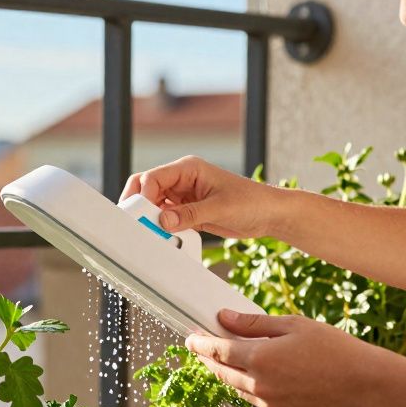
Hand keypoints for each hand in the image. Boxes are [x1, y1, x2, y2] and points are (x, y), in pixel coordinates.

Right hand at [119, 156, 279, 238]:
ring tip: (153, 234)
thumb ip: (190, 214)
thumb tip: (163, 221)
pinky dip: (162, 228)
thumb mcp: (220, 208)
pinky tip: (165, 238)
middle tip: (136, 224)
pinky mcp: (187, 212)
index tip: (142, 216)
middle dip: (139, 206)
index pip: (153, 178)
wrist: (269, 215)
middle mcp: (182, 180)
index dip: (143, 196)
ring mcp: (183, 196)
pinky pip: (166, 219)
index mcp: (188, 169)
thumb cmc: (252, 202)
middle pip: (147, 189)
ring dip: (150, 219)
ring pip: (153, 205)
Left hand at [185, 310, 389, 406]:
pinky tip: (256, 373)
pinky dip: (250, 386)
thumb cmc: (333, 348)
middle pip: (222, 372)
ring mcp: (270, 403)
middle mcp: (260, 385)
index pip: (217, 351)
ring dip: (228, 373)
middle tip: (201, 347)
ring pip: (237, 387)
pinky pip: (256, 399)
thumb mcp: (292, 324)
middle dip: (208, 359)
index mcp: (260, 360)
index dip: (200, 344)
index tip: (190, 337)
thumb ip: (253, 324)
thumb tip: (225, 318)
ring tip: (226, 357)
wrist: (362, 382)